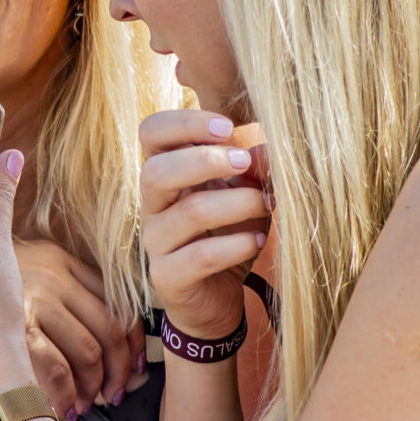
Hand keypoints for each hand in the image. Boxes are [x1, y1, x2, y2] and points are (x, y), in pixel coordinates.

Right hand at [15, 238, 144, 419]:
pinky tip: (62, 406)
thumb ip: (62, 294)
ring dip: (93, 387)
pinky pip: (58, 369)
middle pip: (110, 330)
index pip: (118, 304)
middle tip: (114, 395)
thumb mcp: (21, 272)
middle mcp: (53, 275)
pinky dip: (66, 394)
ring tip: (86, 405)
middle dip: (118, 371)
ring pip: (89, 352)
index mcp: (61, 260)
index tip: (136, 366)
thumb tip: (112, 342)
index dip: (134, 342)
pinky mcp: (15, 328)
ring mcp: (33, 301)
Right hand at [139, 110, 270, 341]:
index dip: (183, 122)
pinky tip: (258, 240)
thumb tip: (268, 152)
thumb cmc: (228, 234)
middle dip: (205, 160)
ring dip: (236, 204)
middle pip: (156, 171)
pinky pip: (200, 256)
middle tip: (245, 162)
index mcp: (166, 173)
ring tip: (266, 204)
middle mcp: (153, 206)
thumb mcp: (247, 194)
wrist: (218, 298)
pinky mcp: (168, 277)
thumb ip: (256, 169)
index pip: (151, 133)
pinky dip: (236, 245)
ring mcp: (155, 243)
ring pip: (188, 213)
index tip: (227, 126)